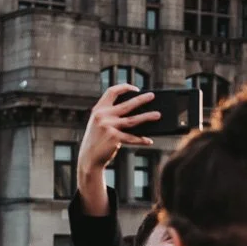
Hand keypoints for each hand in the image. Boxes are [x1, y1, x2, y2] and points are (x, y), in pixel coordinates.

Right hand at [76, 85, 157, 215]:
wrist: (88, 158)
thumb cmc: (98, 140)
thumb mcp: (100, 123)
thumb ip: (112, 115)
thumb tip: (137, 112)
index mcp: (98, 109)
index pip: (111, 92)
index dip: (124, 87)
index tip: (136, 88)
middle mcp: (102, 116)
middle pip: (126, 105)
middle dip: (141, 99)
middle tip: (152, 96)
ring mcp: (108, 127)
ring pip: (133, 120)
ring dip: (147, 117)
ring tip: (158, 115)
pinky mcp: (114, 138)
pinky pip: (132, 138)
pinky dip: (141, 139)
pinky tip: (149, 140)